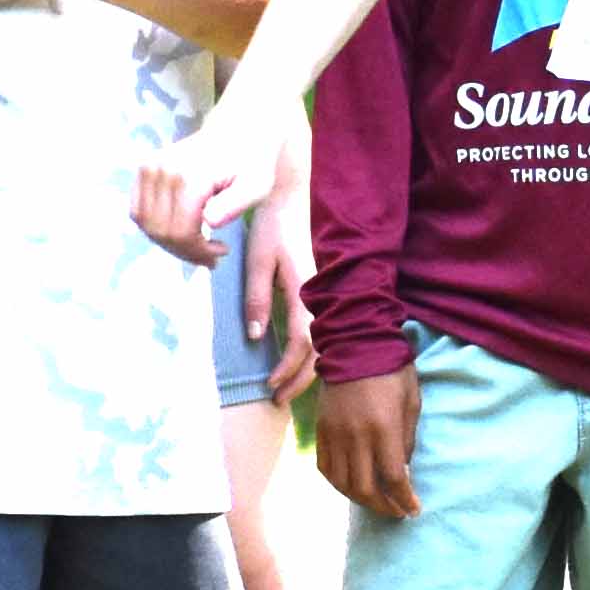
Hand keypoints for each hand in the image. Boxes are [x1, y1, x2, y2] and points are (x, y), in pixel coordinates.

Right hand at [136, 113, 281, 263]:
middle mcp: (163, 170)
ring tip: (197, 243)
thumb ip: (236, 204)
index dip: (197, 252)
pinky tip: (181, 228)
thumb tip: (209, 221)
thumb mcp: (257, 185)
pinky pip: (138, 211)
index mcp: (190, 176)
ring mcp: (149, 167)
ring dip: (170, 242)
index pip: (180, 232)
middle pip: (161, 231)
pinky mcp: (144, 168)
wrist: (237, 130)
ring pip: (146, 224)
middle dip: (185, 251)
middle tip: (210, 255)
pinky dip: (155, 227)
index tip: (220, 253)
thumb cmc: (251, 162)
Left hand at [246, 176, 318, 402]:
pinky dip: (317, 350)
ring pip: (328, 342)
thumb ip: (256, 297)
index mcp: (307, 289)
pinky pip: (328, 327)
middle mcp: (325, 296)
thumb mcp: (258, 258)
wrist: (301, 190)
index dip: (289, 370)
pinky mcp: (331, 287)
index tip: (270, 386)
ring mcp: (332, 291)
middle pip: (321, 351)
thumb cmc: (276, 221)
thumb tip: (257, 336)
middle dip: (300, 380)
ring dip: (310, 369)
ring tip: (289, 388)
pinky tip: (303, 360)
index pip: (304, 342)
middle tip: (278, 400)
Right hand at [314, 365, 419, 521]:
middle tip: (396, 512)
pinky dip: (338, 483)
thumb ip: (407, 439)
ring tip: (376, 502)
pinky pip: (325, 467)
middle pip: (365, 488)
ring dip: (360, 500)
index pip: (394, 478)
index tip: (413, 510)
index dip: (404, 500)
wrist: (355, 343)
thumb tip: (402, 471)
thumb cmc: (392, 370)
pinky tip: (351, 487)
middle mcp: (356, 436)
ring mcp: (335, 434)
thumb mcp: (411, 402)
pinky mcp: (321, 429)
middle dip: (383, 507)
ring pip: (342, 483)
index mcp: (383, 428)